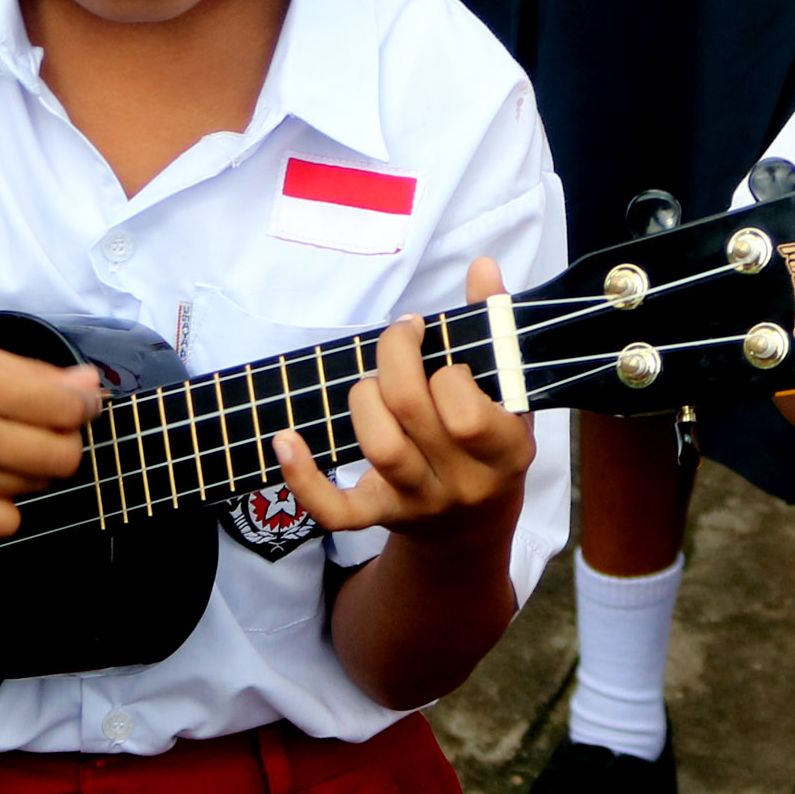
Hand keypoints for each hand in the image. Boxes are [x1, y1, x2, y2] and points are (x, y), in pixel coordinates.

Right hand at [0, 329, 105, 540]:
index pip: (68, 409)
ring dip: (24, 468)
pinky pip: (4, 523)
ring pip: (32, 488)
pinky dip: (0, 503)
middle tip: (35, 426)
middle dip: (61, 440)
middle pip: (61, 458)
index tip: (79, 403)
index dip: (84, 406)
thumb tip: (87, 388)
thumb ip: (27, 372)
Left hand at [269, 256, 537, 543]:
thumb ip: (495, 326)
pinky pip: (336, 509)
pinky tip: (286, 439)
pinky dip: (304, 477)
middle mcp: (463, 481)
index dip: (446, 371)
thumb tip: (482, 265)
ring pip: (379, 448)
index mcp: (504, 450)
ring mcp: (419, 502)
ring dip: (365, 398)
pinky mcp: (379, 516)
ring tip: (373, 383)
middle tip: (400, 334)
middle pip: (411, 413)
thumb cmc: (489, 444)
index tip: (441, 349)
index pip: (466, 413)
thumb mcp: (508, 393)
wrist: (473, 527)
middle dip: (394, 357)